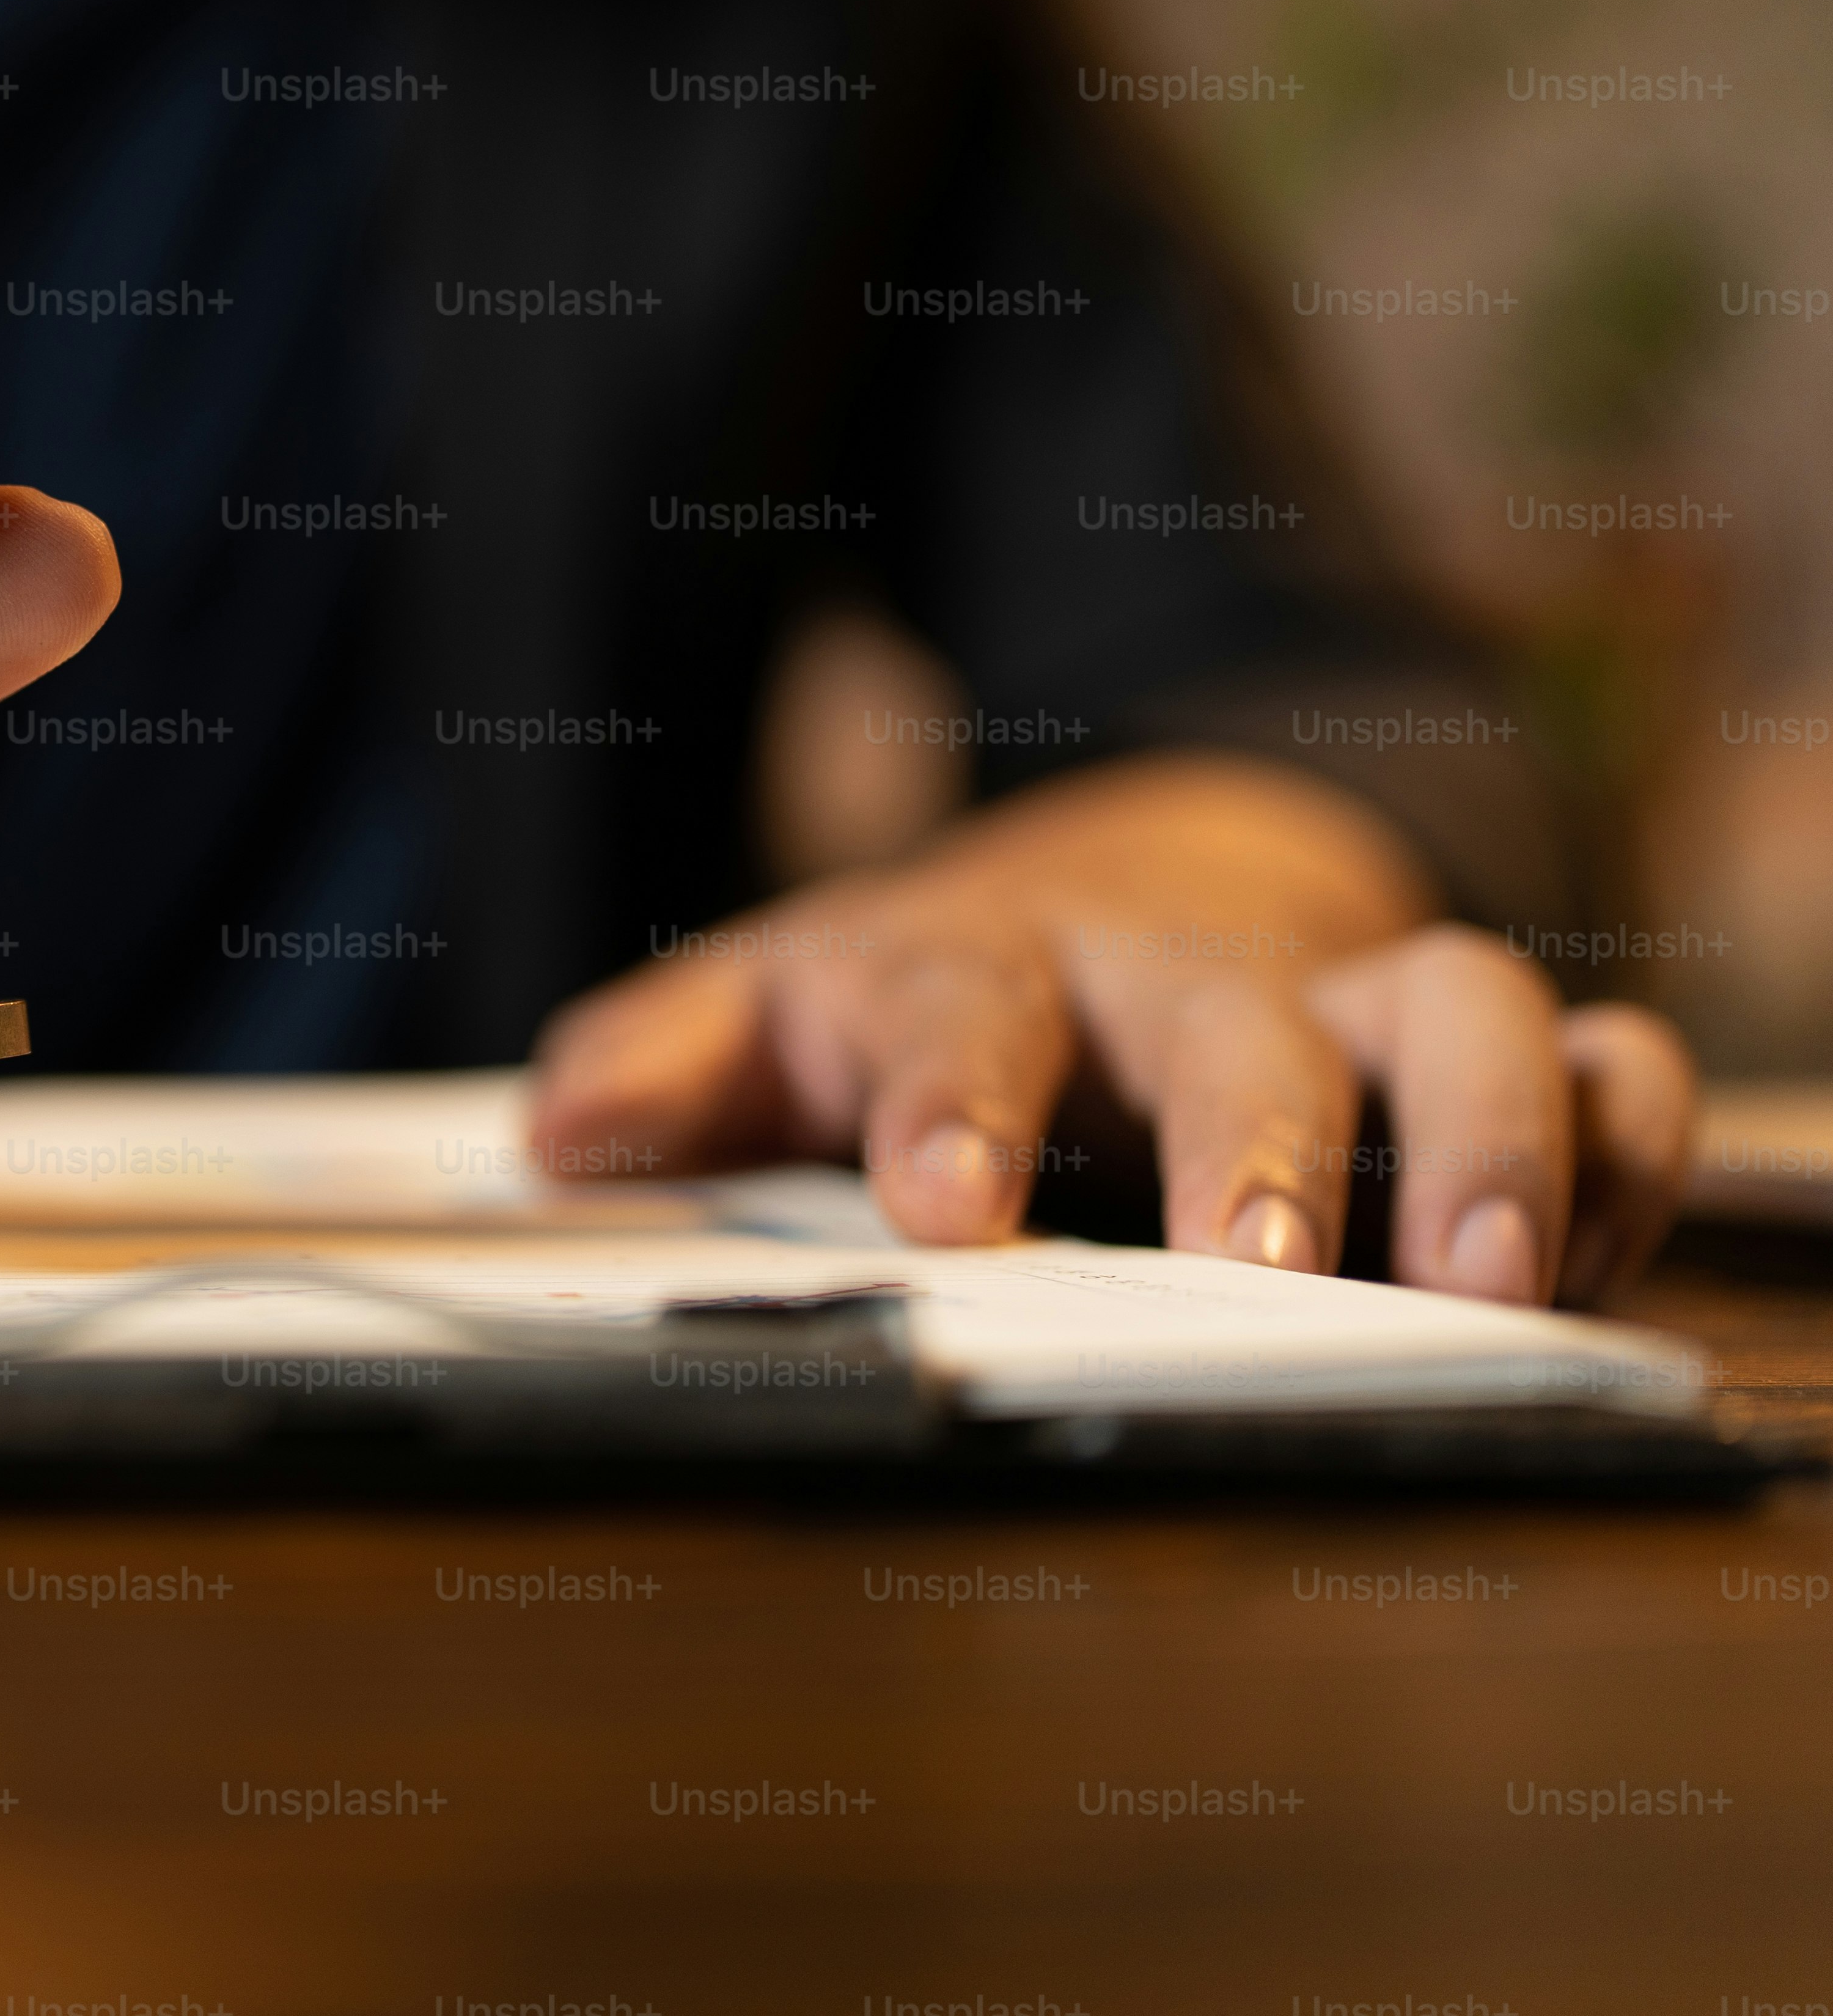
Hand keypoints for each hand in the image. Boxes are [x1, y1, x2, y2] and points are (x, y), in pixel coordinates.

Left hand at [522, 753, 1694, 1304]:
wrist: (1069, 909)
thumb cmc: (905, 1003)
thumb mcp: (755, 1024)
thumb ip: (656, 1073)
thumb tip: (558, 1132)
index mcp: (971, 974)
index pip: (956, 1014)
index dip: (953, 1105)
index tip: (950, 1206)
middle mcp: (1166, 978)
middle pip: (1228, 1021)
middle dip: (1251, 1138)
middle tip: (1264, 1267)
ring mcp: (1334, 1007)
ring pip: (1448, 1008)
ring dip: (1481, 1134)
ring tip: (1488, 1274)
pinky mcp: (1460, 1053)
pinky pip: (1597, 1061)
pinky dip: (1624, 1134)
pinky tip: (1602, 1241)